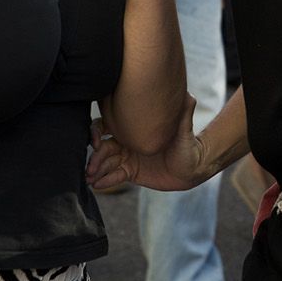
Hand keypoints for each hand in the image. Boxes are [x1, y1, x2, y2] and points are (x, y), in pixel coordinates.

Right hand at [86, 98, 208, 191]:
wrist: (193, 167)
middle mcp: (128, 141)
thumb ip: (183, 114)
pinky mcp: (131, 172)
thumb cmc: (188, 144)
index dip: (98, 132)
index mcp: (134, 128)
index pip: (109, 125)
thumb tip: (189, 95)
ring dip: (96, 170)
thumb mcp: (185, 130)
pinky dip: (105, 180)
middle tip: (89, 167)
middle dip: (95, 157)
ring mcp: (128, 157)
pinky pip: (115, 176)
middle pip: (104, 148)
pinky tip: (96, 185)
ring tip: (89, 178)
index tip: (96, 141)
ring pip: (107, 163)